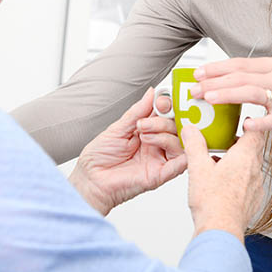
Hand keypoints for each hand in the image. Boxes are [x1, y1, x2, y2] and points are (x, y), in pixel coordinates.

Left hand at [69, 88, 187, 215]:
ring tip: (143, 135)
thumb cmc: (100, 156)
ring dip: (163, 134)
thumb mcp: (118, 127)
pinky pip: (180, 164)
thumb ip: (138, 111)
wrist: (91, 178)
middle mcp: (157, 144)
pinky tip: (163, 145)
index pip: (167, 114)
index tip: (161, 101)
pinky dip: (180, 153)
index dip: (168, 106)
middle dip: (162, 120)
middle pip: (176, 127)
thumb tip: (153, 92)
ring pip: (179, 142)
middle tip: (143, 123)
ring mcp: (160, 158)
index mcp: (148, 130)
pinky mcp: (161, 174)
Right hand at [183, 125, 264, 241]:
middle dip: (241, 142)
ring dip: (239, 161)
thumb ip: (195, 145)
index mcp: (244, 157)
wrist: (221, 231)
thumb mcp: (198, 168)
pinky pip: (249, 182)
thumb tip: (190, 130)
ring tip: (220, 162)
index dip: (251, 124)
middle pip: (255, 148)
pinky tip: (224, 183)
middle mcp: (254, 170)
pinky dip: (239, 178)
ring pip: (251, 166)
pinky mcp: (253, 200)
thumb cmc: (212, 202)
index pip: (256, 132)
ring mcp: (256, 186)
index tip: (243, 120)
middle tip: (226, 139)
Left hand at [191, 57, 271, 140]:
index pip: (238, 64)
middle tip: (194, 89)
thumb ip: (250, 76)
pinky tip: (245, 124)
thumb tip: (217, 79)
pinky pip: (271, 120)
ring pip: (251, 92)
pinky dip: (258, 122)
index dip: (216, 68)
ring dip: (228, 94)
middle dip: (214, 83)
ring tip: (209, 99)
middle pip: (240, 77)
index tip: (197, 73)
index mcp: (271, 66)